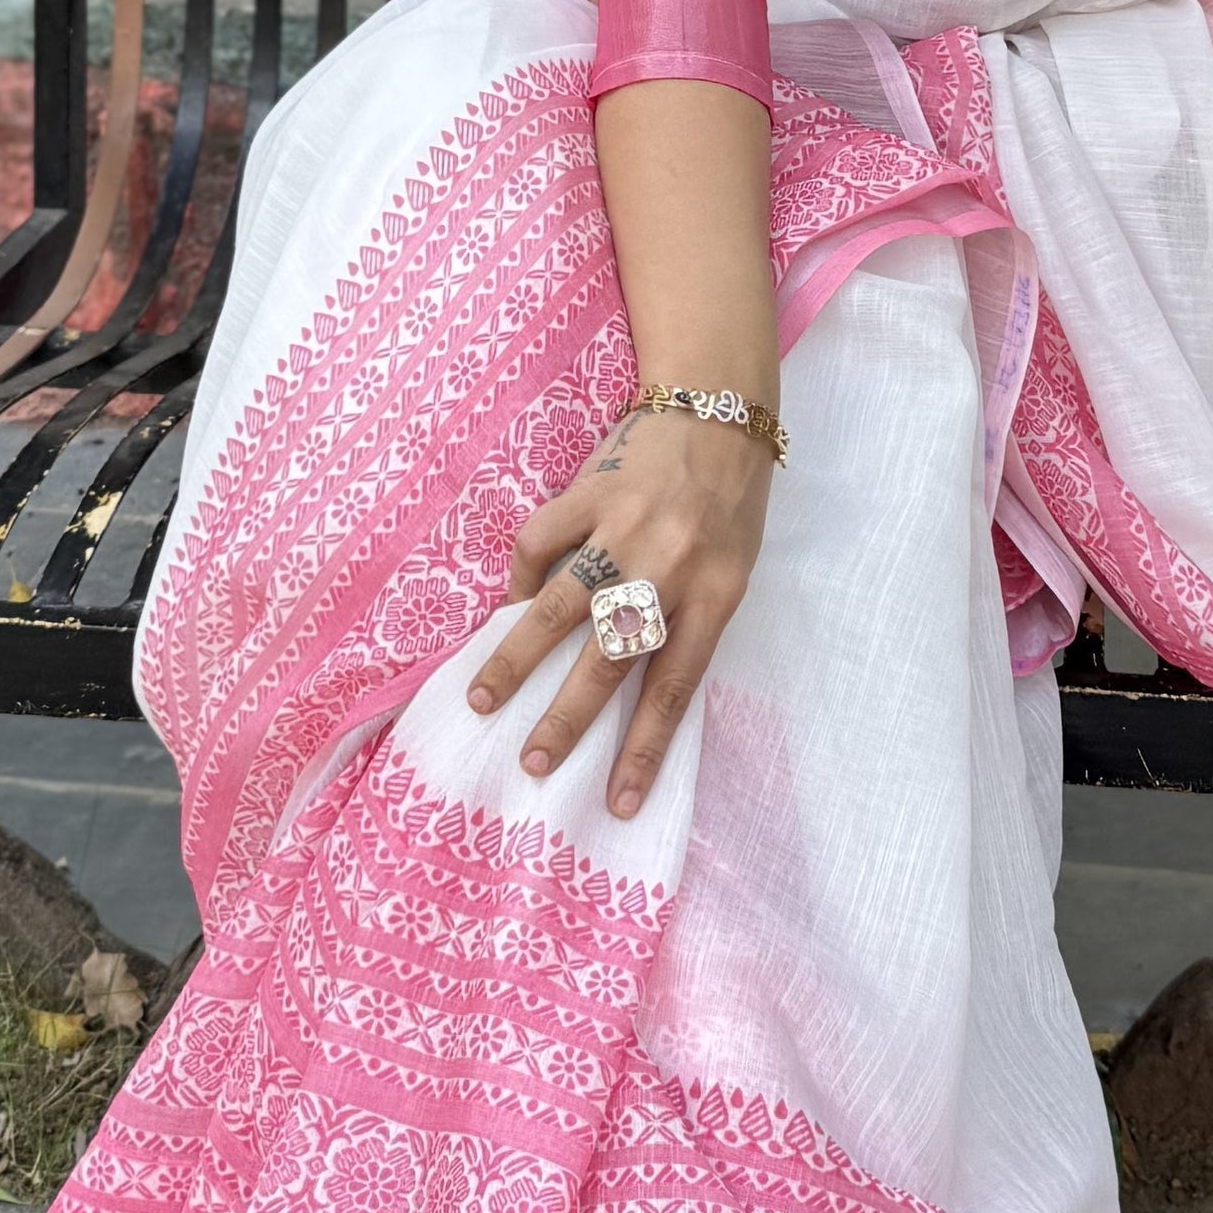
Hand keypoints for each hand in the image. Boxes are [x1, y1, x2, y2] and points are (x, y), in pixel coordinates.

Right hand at [472, 403, 773, 817]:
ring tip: (481, 701)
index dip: (643, 750)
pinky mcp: (588, 490)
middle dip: (567, 719)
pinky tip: (508, 608)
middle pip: (609, 658)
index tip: (616, 802)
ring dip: (516, 659)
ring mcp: (623, 527)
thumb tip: (620, 686)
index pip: (673, 689)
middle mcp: (668, 567)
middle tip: (532, 765)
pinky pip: (539, 541)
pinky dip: (519, 577)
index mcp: (715, 595)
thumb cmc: (728, 507)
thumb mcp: (730, 572)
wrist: (719, 411)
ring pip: (559, 606)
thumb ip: (684, 623)